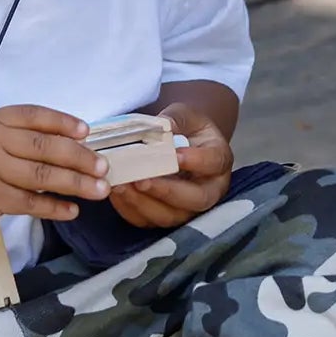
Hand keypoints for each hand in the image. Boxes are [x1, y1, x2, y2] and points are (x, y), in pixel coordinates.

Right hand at [0, 105, 107, 238]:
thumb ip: (10, 138)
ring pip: (42, 175)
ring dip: (76, 183)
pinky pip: (29, 203)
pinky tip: (71, 211)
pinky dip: (54, 207)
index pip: (32, 115)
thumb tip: (61, 146)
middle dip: (79, 157)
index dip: (62, 122)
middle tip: (104, 166)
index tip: (86, 131)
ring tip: (99, 190)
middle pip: (45, 146)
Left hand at [110, 100, 233, 229]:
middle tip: (141, 180)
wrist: (182, 144)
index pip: (214, 163)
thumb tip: (161, 127)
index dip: (196, 161)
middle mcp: (210, 190)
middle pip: (196, 200)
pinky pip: (148, 221)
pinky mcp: (165, 217)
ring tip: (122, 185)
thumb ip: (176, 119)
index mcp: (219, 161)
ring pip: (171, 216)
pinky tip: (116, 193)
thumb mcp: (186, 115)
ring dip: (144, 203)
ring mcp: (188, 209)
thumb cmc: (186, 129)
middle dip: (166, 192)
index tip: (176, 155)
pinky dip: (130, 209)